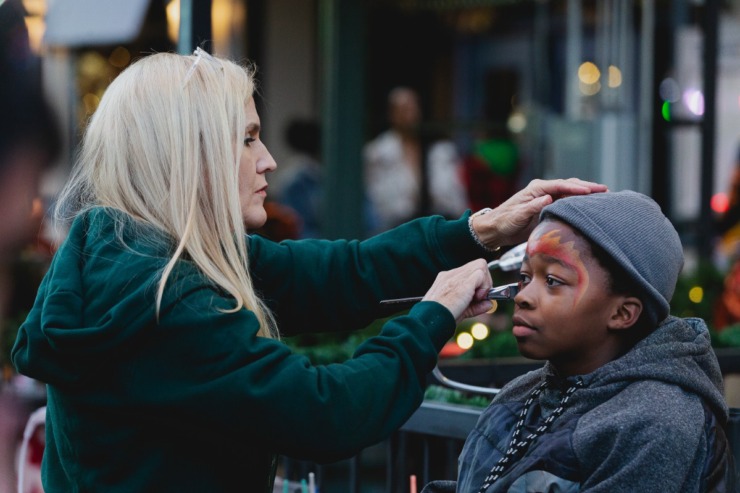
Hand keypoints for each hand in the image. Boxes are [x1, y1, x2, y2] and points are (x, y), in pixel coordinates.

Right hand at [422, 259, 492, 321]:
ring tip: (477, 298)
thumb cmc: (442, 318)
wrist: (431, 319)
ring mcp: (456, 275)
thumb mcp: (461, 311)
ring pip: (481, 265)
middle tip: (479, 297)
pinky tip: (477, 297)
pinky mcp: (463, 280)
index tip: (477, 298)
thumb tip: (490, 304)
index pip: (469, 273)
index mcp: (447, 279)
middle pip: (477, 265)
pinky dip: (484, 286)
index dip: (478, 283)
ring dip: (485, 283)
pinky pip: (481, 272)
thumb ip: (476, 306)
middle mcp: (451, 274)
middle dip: (484, 281)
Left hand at [472, 178, 607, 247]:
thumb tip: (548, 198)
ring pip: (570, 193)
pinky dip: (579, 203)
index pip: (560, 185)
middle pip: (569, 186)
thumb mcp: (517, 215)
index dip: (575, 188)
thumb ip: (532, 207)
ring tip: (603, 195)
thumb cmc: (504, 221)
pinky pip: (567, 204)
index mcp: (536, 189)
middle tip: (604, 190)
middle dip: (587, 187)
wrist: (496, 229)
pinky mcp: (549, 208)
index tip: (589, 191)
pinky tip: (590, 206)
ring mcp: (547, 199)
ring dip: (586, 194)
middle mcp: (544, 191)